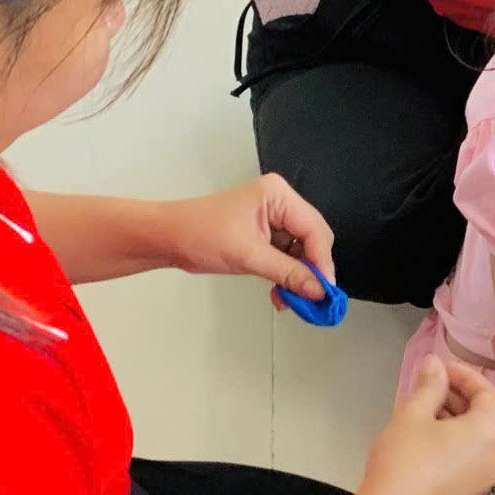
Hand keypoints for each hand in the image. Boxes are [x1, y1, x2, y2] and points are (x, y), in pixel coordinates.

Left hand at [165, 174, 335, 305]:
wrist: (169, 238)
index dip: (322, 262)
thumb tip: (317, 290)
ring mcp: (273, 219)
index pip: (314, 230)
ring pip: (302, 252)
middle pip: (313, 240)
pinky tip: (280, 294)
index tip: (325, 289)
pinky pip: (287, 258)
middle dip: (312, 270)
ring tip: (292, 299)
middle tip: (313, 297)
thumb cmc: (198, 233)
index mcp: (278, 195)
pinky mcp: (266, 235)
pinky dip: (286, 277)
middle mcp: (280, 203)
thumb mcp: (248, 256)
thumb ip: (288, 274)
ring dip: (298, 278)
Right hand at [355, 354, 494, 494]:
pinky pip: (472, 454)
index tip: (438, 367)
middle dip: (458, 395)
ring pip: (478, 435)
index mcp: (493, 432)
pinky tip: (428, 433)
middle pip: (486, 414)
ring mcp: (488, 476)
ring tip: (423, 407)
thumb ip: (429, 385)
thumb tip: (434, 362)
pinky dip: (456, 438)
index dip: (463, 375)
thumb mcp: (413, 415)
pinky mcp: (473, 491)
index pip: (487, 392)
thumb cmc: (404, 459)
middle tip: (428, 386)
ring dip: (455, 416)